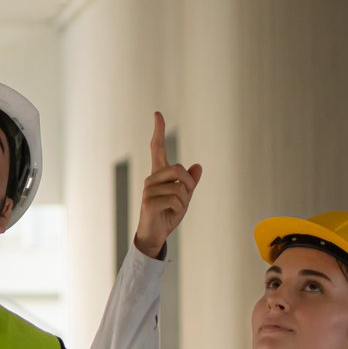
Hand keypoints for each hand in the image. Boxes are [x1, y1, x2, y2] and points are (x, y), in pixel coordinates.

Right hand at [134, 110, 203, 257]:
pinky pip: (175, 199)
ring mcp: (148, 190)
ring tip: (174, 209)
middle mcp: (151, 178)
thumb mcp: (184, 197)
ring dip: (184, 200)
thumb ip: (190, 183)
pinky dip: (179, 208)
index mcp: (159, 174)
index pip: (156, 148)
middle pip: (179, 168)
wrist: (154, 234)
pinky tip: (170, 214)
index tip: (157, 114)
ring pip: (179, 187)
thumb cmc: (167, 214)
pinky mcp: (149, 202)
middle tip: (186, 198)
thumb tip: (198, 166)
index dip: (158, 130)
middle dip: (189, 184)